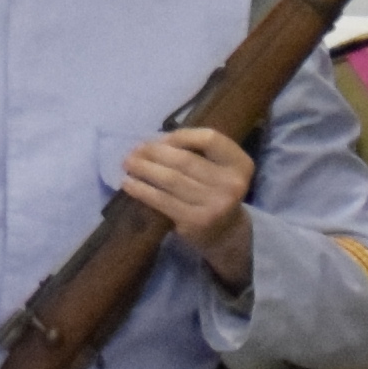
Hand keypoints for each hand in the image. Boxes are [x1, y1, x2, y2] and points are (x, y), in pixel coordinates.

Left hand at [118, 126, 255, 288]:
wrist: (226, 233)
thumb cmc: (215, 192)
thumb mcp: (218, 168)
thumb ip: (198, 152)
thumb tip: (154, 142)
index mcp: (240, 164)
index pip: (209, 138)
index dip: (181, 135)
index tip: (160, 139)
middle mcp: (232, 184)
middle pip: (185, 160)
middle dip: (155, 152)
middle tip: (134, 150)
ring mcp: (215, 204)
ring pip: (171, 179)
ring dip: (144, 169)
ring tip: (127, 163)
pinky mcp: (196, 221)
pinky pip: (163, 200)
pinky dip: (142, 190)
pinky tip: (128, 184)